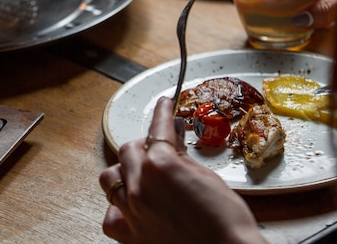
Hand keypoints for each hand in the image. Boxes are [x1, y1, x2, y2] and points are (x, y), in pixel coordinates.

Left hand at [99, 97, 265, 243]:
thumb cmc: (226, 222)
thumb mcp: (207, 178)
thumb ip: (182, 157)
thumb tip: (172, 141)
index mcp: (160, 166)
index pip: (157, 129)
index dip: (162, 113)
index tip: (163, 105)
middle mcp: (140, 186)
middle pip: (129, 150)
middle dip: (145, 144)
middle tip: (161, 147)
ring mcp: (132, 212)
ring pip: (111, 177)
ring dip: (126, 171)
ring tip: (143, 175)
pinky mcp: (130, 236)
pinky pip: (111, 214)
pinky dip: (119, 207)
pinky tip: (134, 206)